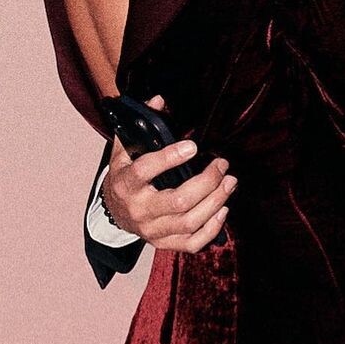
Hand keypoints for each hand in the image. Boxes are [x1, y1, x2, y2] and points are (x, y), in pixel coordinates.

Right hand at [102, 96, 236, 252]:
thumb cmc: (125, 174)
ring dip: (216, 201)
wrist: (114, 211)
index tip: (193, 146)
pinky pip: (192, 243)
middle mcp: (139, 210)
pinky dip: (212, 229)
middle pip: (179, 201)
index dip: (169, 158)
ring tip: (230, 182)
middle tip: (222, 164)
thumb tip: (160, 100)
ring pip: (190, 222)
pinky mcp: (164, 243)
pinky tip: (224, 209)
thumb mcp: (125, 148)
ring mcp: (152, 230)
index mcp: (126, 183)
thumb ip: (142, 123)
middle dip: (207, 181)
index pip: (145, 171)